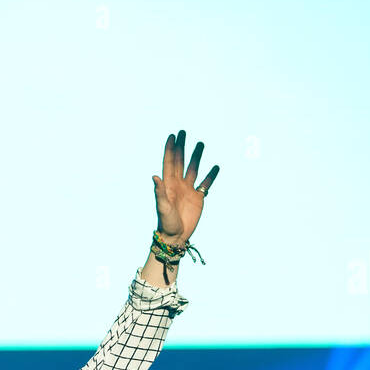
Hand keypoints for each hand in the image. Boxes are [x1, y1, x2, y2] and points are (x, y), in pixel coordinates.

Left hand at [151, 130, 218, 244]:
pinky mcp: (198, 198)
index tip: (173, 136)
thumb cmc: (166, 223)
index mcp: (168, 184)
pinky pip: (205, 183)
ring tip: (200, 144)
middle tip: (184, 132)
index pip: (169, 162)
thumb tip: (154, 177)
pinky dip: (211, 175)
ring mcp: (188, 190)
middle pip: (180, 161)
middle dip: (182, 147)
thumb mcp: (162, 207)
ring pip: (193, 168)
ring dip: (196, 156)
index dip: (170, 149)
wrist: (176, 237)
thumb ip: (159, 192)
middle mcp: (178, 184)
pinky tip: (215, 167)